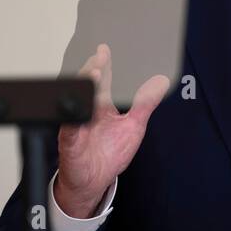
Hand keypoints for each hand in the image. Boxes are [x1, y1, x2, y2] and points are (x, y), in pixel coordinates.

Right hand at [53, 44, 169, 217]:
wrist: (94, 181)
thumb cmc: (109, 154)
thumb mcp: (134, 126)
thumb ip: (145, 104)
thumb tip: (160, 82)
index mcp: (101, 108)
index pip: (101, 82)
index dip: (103, 65)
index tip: (104, 49)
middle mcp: (87, 113)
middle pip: (87, 87)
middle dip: (93, 71)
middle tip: (100, 57)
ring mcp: (77, 127)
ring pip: (77, 104)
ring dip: (84, 89)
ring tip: (93, 75)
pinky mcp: (71, 144)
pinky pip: (70, 130)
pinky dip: (74, 120)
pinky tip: (79, 109)